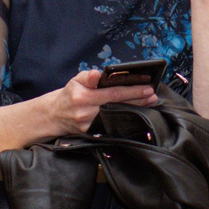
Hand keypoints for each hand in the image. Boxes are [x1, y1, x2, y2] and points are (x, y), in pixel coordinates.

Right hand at [44, 66, 161, 136]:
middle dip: (138, 100)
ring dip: (135, 110)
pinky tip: (136, 114)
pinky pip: (112, 126)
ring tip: (149, 102)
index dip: (132, 90)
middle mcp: (87, 113)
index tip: (147, 86)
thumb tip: (97, 74)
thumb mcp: (75, 81)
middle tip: (153, 95)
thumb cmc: (70, 95)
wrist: (55, 116)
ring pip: (117, 117)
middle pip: (118, 106)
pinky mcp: (92, 134)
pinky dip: (125, 119)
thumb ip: (87, 76)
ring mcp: (90, 126)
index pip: (113, 93)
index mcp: (83, 97)